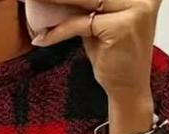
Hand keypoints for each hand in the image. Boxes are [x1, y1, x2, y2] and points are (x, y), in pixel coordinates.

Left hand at [30, 0, 161, 98]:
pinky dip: (59, 31)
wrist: (129, 89)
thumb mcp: (100, 22)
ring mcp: (136, 9)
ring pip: (85, 0)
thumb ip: (85, 6)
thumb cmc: (114, 56)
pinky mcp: (121, 27)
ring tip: (33, 5)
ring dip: (55, 3)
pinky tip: (42, 38)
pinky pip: (80, 23)